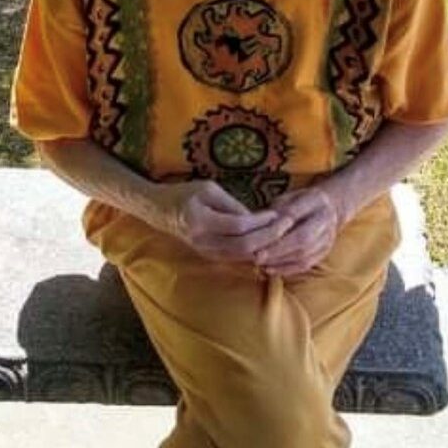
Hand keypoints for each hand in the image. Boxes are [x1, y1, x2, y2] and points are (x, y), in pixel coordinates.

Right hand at [151, 179, 294, 263]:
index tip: (277, 214)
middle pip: (244, 246)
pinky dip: (254, 252)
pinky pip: (236, 259)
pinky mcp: (210, 257)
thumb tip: (256, 219)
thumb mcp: (208, 189)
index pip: (239, 226)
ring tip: (282, 234)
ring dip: (264, 247)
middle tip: (287, 225)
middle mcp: (204, 241)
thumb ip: (232, 204)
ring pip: (242, 256)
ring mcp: (206, 252)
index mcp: (201, 221)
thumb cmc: (184, 194)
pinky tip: (268, 244)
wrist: (160, 211)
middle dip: (269, 237)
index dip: (261, 222)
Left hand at [253, 185, 344, 276]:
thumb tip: (259, 226)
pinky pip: (305, 264)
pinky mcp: (324, 252)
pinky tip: (270, 269)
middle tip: (258, 255)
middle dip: (278, 248)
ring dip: (280, 261)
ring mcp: (328, 237)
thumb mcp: (287, 197)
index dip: (277, 225)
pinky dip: (286, 269)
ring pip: (305, 254)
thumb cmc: (299, 202)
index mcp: (316, 199)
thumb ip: (276, 210)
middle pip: (303, 238)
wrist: (327, 208)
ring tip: (261, 263)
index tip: (259, 234)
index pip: (295, 214)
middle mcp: (326, 219)